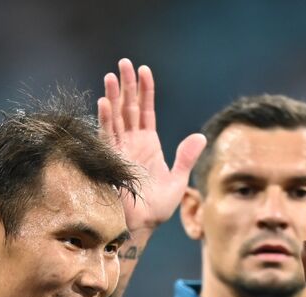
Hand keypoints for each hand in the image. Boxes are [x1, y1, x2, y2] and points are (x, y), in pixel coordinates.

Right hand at [100, 59, 206, 237]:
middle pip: (128, 107)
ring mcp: (120, 149)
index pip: (146, 110)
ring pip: (116, 117)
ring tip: (112, 76)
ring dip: (114, 96)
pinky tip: (104, 102)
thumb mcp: (177, 181)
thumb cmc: (157, 207)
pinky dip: (105, 119)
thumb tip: (201, 137)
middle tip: (124, 63)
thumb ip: (186, 158)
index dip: (145, 90)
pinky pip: (107, 136)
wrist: (142, 225)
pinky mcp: (111, 160)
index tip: (144, 70)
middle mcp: (132, 142)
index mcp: (148, 143)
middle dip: (127, 85)